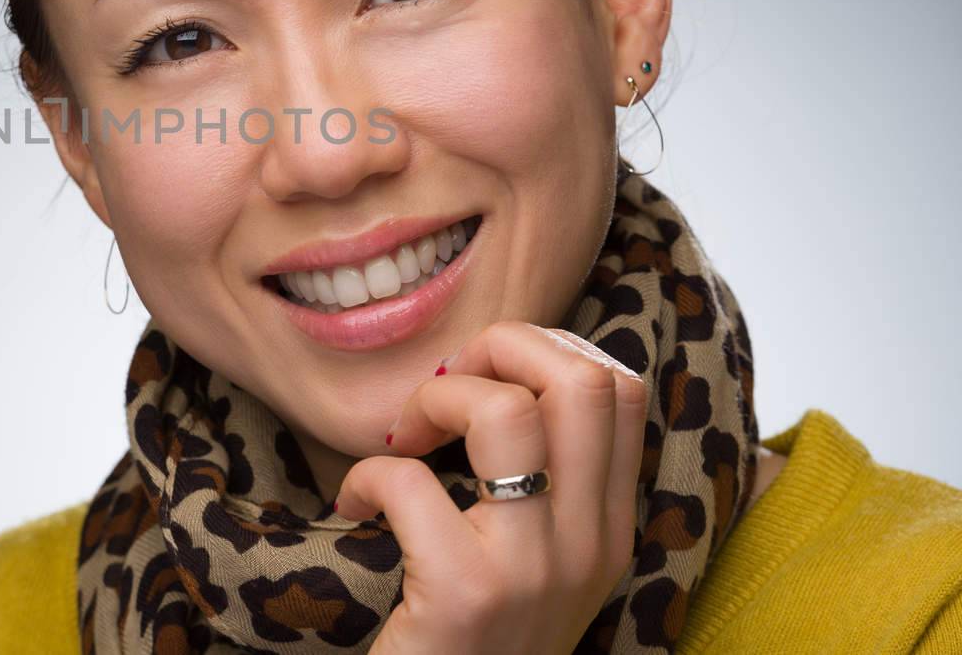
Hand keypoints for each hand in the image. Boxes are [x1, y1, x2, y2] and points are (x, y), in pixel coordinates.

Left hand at [334, 320, 648, 654]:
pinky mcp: (468, 596)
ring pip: (507, 411)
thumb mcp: (533, 562)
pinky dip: (367, 476)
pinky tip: (355, 507)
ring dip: (436, 399)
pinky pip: (412, 482)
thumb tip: (493, 373)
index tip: (484, 376)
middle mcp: (591, 545)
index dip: (546, 348)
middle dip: (498, 347)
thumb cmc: (470, 637)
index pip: (619, 387)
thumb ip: (539, 484)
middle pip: (581, 378)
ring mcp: (535, 571)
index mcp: (610, 528)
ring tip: (404, 439)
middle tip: (442, 392)